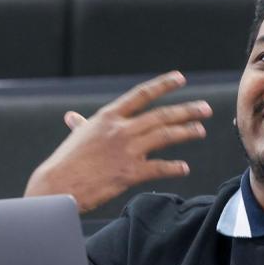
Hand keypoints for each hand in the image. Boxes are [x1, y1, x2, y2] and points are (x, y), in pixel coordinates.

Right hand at [24, 71, 211, 212]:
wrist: (58, 186)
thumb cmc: (65, 163)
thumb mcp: (76, 137)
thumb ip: (81, 125)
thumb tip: (72, 117)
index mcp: (108, 117)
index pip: (141, 94)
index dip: (163, 85)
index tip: (180, 78)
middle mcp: (120, 129)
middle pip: (161, 115)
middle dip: (186, 110)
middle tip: (205, 109)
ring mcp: (126, 150)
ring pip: (165, 136)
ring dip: (186, 132)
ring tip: (200, 130)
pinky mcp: (129, 173)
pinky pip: (159, 167)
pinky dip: (174, 167)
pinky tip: (184, 168)